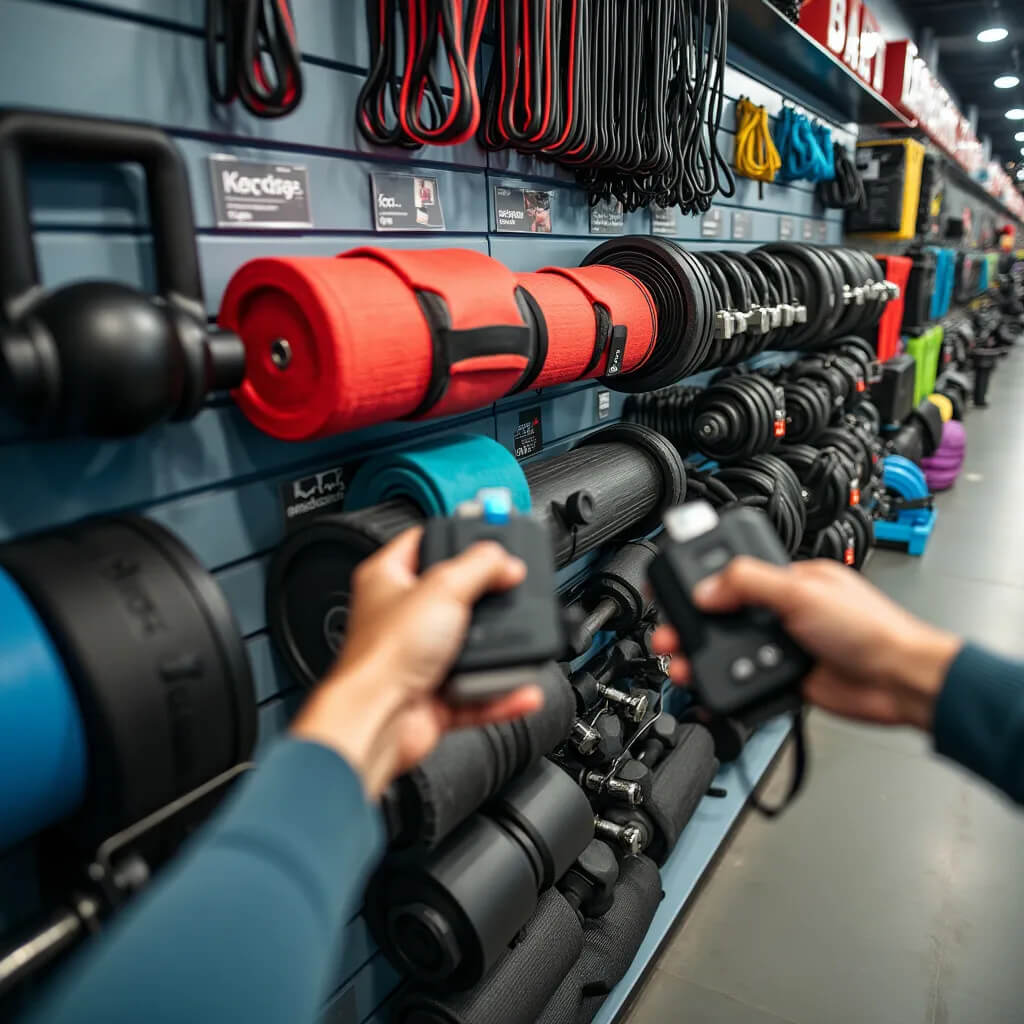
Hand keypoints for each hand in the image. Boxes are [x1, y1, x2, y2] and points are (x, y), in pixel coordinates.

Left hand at [291, 527, 543, 796]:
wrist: (378, 722)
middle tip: (513, 586)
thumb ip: (480, 567)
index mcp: (387, 579)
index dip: (454, 536)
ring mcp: (419, 658)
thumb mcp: (443, 589)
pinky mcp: (436, 696)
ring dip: (499, 651)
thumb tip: (507, 562)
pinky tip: (523, 686)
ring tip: (522, 639)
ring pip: (470, 647)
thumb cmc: (383, 655)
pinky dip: (503, 691)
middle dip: (486, 597)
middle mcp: (401, 618)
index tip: (487, 533)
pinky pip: (480, 690)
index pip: (423, 542)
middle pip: (454, 595)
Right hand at [652, 557, 960, 731]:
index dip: (700, 580)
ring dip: (702, 655)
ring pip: (729, 648)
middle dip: (690, 623)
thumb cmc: (872, 629)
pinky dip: (725, 681)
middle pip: (723, 614)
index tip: (670, 588)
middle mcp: (783, 609)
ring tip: (678, 659)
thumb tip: (706, 588)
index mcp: (788, 579)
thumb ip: (749, 584)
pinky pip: (744, 679)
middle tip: (666, 631)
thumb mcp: (802, 593)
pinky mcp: (784, 676)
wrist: (899, 682)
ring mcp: (783, 644)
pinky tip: (709, 680)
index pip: (733, 573)